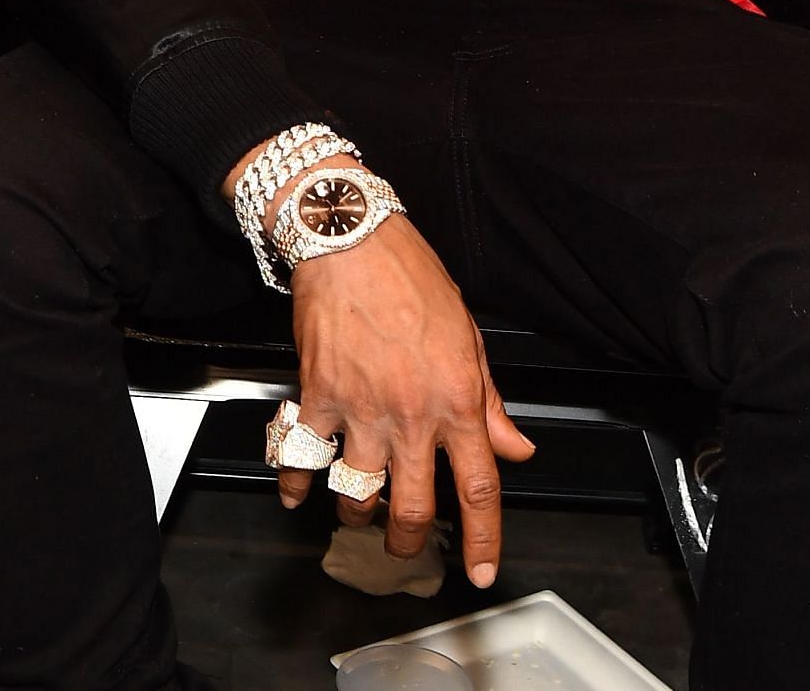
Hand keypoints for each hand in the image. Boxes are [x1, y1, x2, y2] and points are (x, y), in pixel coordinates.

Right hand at [285, 216, 533, 585]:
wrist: (351, 239)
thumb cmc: (409, 275)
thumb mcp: (468, 336)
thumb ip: (490, 401)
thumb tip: (515, 446)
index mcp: (457, 399)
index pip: (480, 487)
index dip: (483, 539)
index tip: (479, 570)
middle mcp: (412, 413)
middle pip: (415, 507)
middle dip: (410, 541)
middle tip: (405, 545)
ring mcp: (362, 408)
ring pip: (359, 492)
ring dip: (358, 514)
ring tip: (359, 512)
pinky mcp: (318, 393)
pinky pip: (303, 453)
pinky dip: (295, 481)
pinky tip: (295, 492)